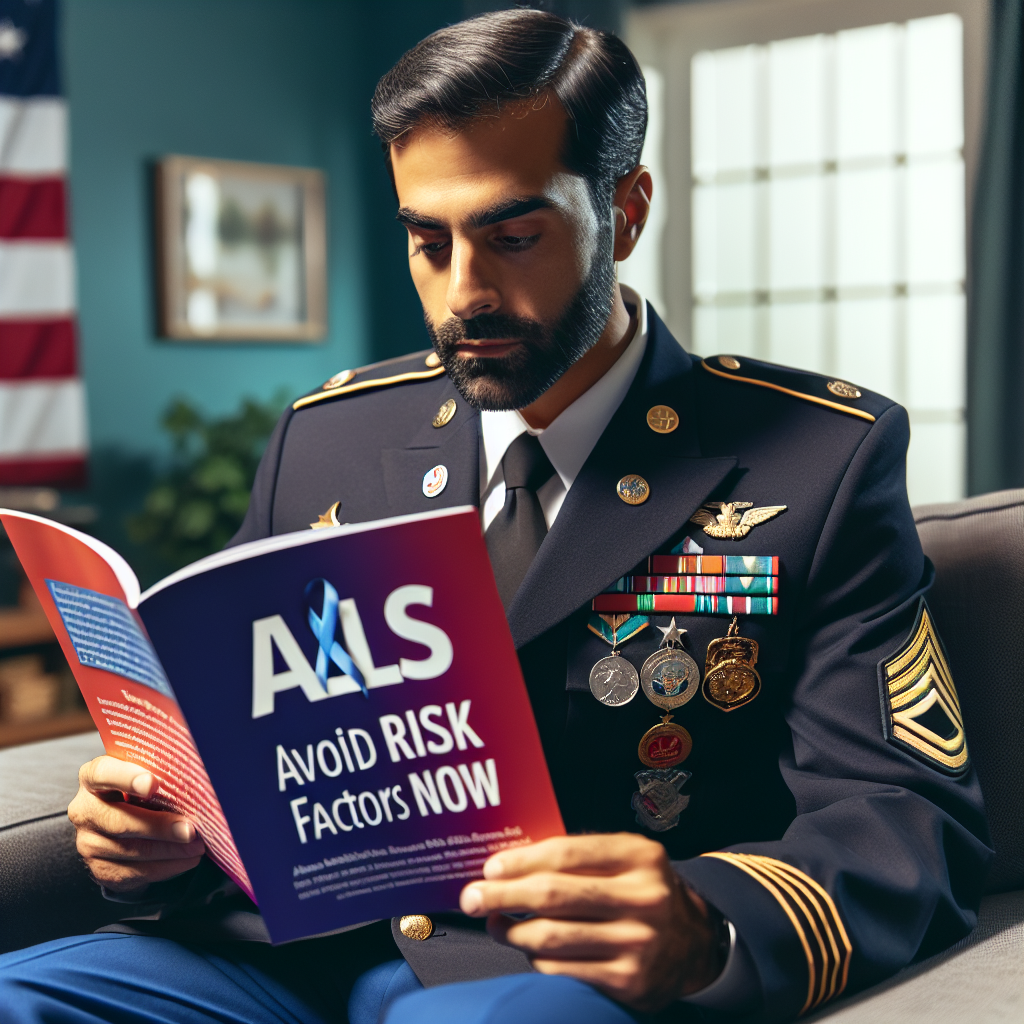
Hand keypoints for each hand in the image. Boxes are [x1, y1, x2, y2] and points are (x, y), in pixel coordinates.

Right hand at [68, 756, 204, 894]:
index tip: (153, 784)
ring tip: (197, 846)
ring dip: (170, 850)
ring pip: (131, 850)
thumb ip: (158, 771)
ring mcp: (89, 843)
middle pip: (119, 821)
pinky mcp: (100, 869)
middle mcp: (85, 810)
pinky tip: (187, 859)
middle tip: (190, 830)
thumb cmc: (140, 790)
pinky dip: (166, 867)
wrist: (122, 824)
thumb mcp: (144, 773)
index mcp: (92, 777)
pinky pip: (135, 872)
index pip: (102, 773)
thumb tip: (196, 777)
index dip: (126, 778)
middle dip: (159, 827)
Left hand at [459, 833, 721, 1011]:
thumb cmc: (643, 891)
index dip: (522, 860)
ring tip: (494, 923)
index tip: (490, 867)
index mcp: (640, 857)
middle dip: (502, 896)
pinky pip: (563, 970)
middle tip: (471, 897)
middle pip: (554, 896)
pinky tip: (529, 948)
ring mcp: (638, 943)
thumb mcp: (627, 860)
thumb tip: (513, 862)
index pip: (567, 854)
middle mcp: (644, 898)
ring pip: (552, 938)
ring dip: (511, 931)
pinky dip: (536, 959)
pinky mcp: (630, 982)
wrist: (695, 943)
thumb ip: (582, 856)